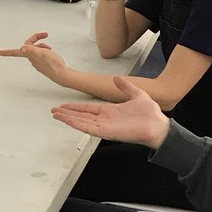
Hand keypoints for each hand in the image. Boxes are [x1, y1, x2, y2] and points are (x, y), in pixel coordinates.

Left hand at [0, 32, 66, 83]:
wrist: (61, 73)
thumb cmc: (52, 64)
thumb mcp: (41, 54)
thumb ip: (31, 50)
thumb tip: (22, 48)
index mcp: (29, 55)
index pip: (14, 52)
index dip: (5, 52)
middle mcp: (31, 58)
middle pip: (28, 44)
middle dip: (36, 38)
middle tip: (44, 34)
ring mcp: (36, 60)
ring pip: (36, 48)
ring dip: (42, 45)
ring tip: (50, 48)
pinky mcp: (42, 61)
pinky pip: (40, 52)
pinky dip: (45, 50)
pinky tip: (51, 52)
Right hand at [51, 75, 169, 148]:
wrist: (157, 125)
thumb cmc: (150, 114)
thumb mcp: (136, 94)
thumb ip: (125, 87)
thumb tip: (116, 78)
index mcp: (110, 111)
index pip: (88, 109)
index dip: (75, 107)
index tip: (64, 105)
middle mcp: (105, 120)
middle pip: (81, 116)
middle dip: (67, 113)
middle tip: (54, 111)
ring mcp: (104, 126)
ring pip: (81, 122)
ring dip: (67, 118)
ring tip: (55, 115)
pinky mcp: (105, 133)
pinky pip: (87, 128)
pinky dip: (75, 124)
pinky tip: (66, 120)